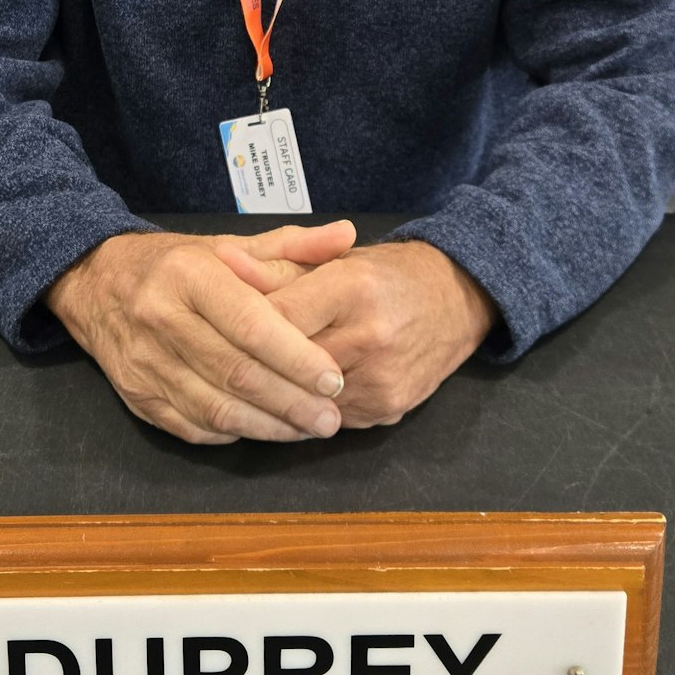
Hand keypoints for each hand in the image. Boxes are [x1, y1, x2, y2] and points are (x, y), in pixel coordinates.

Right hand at [44, 221, 357, 445]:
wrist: (94, 283)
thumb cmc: (175, 265)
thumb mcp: (228, 244)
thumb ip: (290, 245)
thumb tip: (347, 235)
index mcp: (188, 275)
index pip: (249, 325)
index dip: (295, 357)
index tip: (334, 378)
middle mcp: (161, 319)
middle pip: (236, 373)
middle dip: (292, 401)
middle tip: (332, 417)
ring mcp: (145, 364)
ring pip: (216, 408)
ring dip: (269, 426)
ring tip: (309, 428)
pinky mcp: (138, 397)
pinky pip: (194, 426)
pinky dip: (235, 433)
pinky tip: (266, 430)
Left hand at [216, 239, 498, 430]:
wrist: (457, 300)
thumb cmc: (388, 273)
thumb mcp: (335, 257)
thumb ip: (277, 264)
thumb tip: (222, 262)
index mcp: (354, 288)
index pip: (278, 317)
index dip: (242, 323)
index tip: (217, 323)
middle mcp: (370, 337)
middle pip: (286, 363)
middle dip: (252, 362)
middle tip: (219, 358)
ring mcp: (381, 380)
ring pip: (302, 399)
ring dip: (276, 391)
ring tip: (251, 377)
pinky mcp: (387, 409)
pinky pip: (328, 417)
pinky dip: (306, 406)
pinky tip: (291, 394)